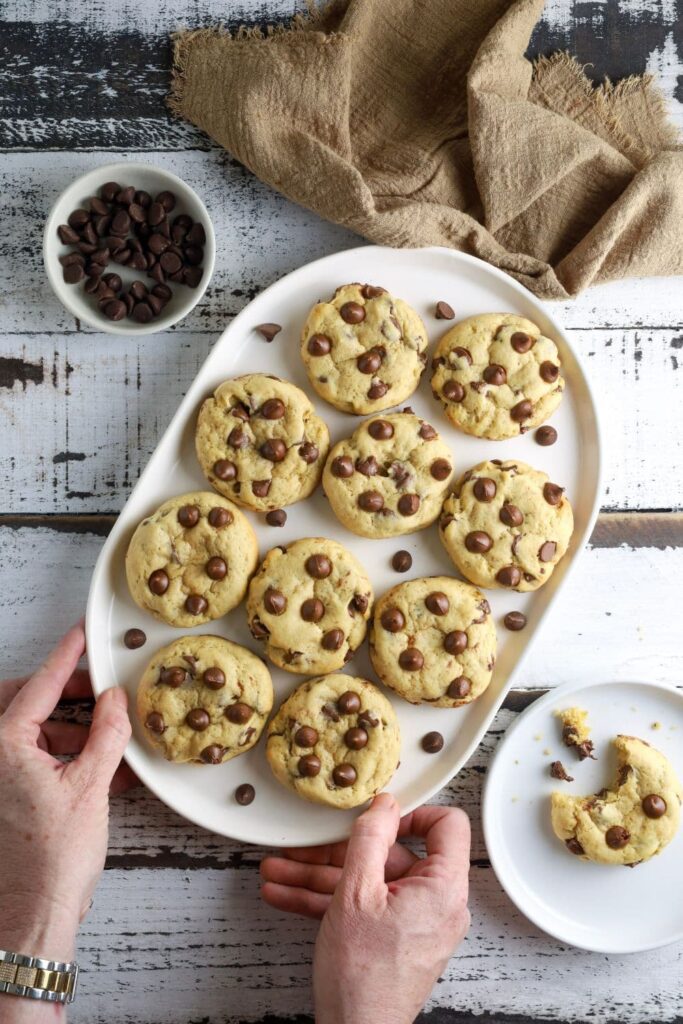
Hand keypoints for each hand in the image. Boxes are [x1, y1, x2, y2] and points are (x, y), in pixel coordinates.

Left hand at [0, 622, 133, 984]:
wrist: (33, 917)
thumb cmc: (52, 861)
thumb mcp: (91, 785)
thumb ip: (107, 733)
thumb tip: (115, 700)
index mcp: (3, 746)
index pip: (40, 685)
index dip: (67, 655)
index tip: (82, 633)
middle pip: (27, 704)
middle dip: (65, 693)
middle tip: (99, 689)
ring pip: (32, 733)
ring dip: (71, 730)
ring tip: (110, 735)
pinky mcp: (7, 799)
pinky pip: (34, 760)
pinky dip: (65, 757)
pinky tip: (101, 766)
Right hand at [261, 794, 470, 1023]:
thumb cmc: (362, 975)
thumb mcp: (356, 891)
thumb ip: (370, 838)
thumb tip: (384, 804)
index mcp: (443, 887)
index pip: (447, 826)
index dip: (412, 813)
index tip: (378, 817)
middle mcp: (437, 905)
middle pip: (391, 856)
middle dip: (336, 852)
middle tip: (302, 847)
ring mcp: (415, 925)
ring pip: (369, 884)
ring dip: (319, 877)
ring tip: (277, 872)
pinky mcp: (395, 942)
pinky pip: (365, 909)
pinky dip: (329, 902)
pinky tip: (286, 896)